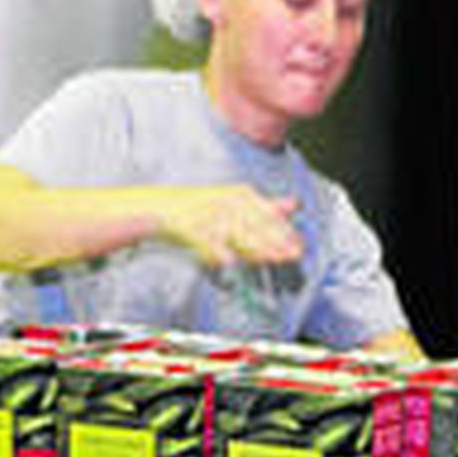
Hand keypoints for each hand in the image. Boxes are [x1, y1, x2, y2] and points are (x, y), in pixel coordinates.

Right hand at [158, 186, 302, 270]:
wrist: (159, 206)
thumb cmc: (201, 208)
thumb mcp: (236, 202)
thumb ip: (265, 206)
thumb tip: (294, 204)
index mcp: (241, 195)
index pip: (269, 214)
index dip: (285, 232)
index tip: (299, 247)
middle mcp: (228, 201)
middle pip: (257, 224)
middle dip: (275, 241)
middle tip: (290, 256)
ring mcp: (209, 213)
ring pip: (235, 232)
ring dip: (254, 248)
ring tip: (269, 259)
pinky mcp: (190, 226)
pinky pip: (207, 240)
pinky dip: (218, 251)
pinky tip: (229, 262)